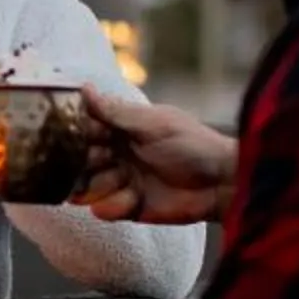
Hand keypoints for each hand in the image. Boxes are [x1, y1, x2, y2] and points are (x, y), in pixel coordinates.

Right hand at [75, 90, 234, 225]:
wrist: (221, 184)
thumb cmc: (193, 145)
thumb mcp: (154, 124)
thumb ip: (116, 112)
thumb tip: (83, 88)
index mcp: (121, 129)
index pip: (84, 128)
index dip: (76, 132)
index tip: (77, 134)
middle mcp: (116, 154)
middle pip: (80, 160)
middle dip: (84, 162)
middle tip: (104, 160)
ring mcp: (120, 182)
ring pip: (87, 186)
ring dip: (99, 185)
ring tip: (121, 180)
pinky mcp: (127, 207)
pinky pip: (103, 210)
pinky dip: (114, 205)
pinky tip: (135, 199)